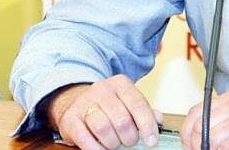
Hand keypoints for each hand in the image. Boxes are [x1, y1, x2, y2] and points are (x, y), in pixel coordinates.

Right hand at [47, 75, 162, 149]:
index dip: (147, 125)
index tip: (152, 140)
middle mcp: (101, 90)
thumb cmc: (109, 107)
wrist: (78, 104)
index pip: (138, 104)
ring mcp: (84, 103)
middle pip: (121, 119)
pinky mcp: (71, 118)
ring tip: (114, 144)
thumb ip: (144, 111)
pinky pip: (84, 137)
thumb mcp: (128, 103)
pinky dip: (95, 148)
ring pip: (103, 128)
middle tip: (129, 142)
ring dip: (112, 143)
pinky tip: (101, 148)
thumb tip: (158, 119)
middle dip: (129, 137)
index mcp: (120, 84)